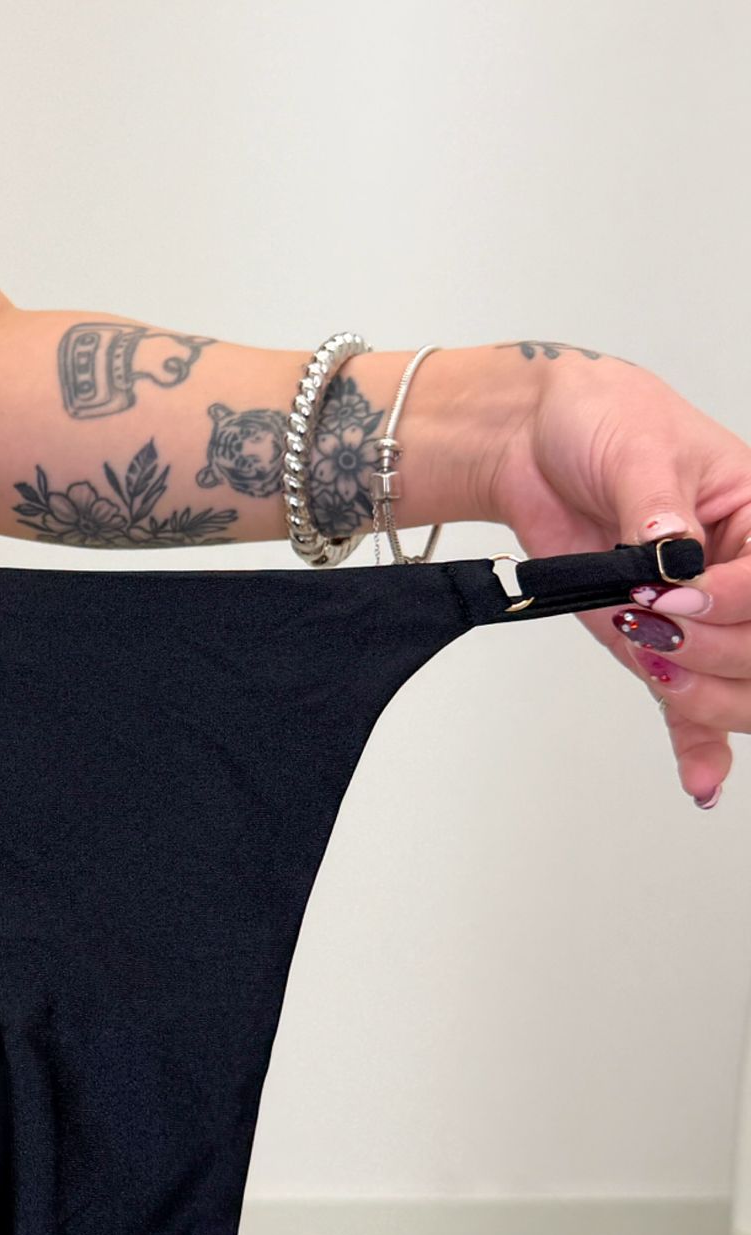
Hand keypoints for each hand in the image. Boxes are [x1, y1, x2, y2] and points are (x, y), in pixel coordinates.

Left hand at [484, 346, 749, 807]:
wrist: (534, 442)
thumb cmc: (600, 421)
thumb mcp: (636, 447)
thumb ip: (654, 509)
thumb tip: (672, 552)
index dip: (731, 599)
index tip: (674, 592)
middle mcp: (741, 575)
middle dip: (716, 649)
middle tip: (652, 624)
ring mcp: (703, 619)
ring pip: (740, 688)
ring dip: (702, 696)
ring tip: (655, 664)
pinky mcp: (658, 647)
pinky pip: (692, 710)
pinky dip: (698, 748)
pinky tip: (703, 782)